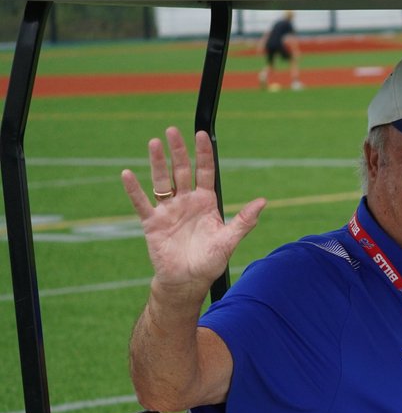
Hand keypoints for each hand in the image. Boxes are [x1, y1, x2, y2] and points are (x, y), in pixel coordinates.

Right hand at [121, 127, 265, 299]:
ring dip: (157, 163)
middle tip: (172, 130)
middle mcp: (186, 202)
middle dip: (178, 151)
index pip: (204, 172)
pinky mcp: (152, 223)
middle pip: (181, 171)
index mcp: (206, 203)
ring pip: (162, 182)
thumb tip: (263, 201)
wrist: (188, 281)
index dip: (203, 154)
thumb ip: (244, 220)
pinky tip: (127, 174)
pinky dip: (134, 190)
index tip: (201, 134)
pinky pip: (142, 203)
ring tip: (154, 142)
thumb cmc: (210, 262)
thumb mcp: (229, 240)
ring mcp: (168, 211)